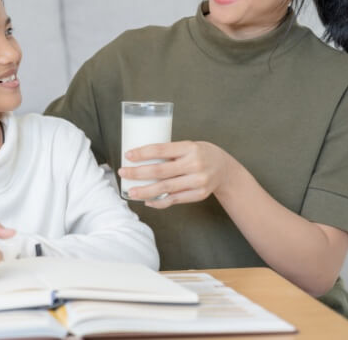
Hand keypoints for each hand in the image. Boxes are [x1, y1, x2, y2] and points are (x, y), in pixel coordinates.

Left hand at [118, 141, 236, 208]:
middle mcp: (194, 164)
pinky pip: (175, 200)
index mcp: (189, 147)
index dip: (142, 153)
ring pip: (165, 188)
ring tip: (131, 192)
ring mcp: (198, 181)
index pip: (161, 149)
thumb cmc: (199, 154)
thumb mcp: (187, 146)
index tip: (127, 155)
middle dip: (138, 173)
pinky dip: (159, 202)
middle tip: (123, 173)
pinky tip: (147, 200)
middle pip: (160, 171)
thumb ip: (169, 153)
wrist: (224, 169)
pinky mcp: (199, 194)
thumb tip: (139, 159)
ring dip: (145, 191)